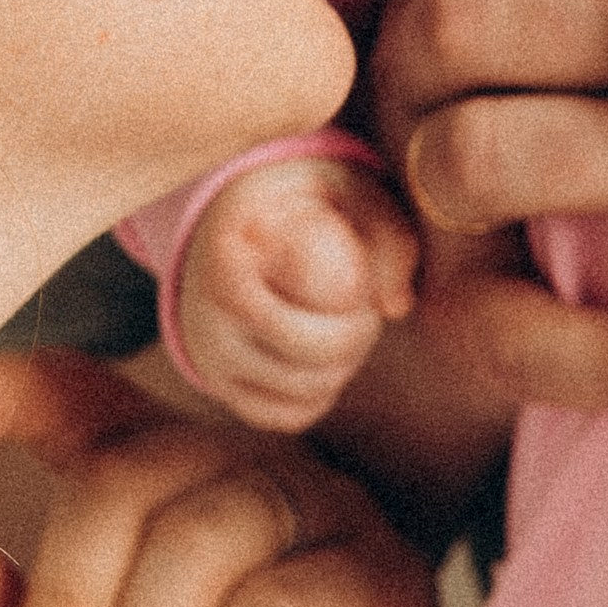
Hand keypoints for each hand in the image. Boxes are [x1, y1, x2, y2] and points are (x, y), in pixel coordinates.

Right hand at [178, 156, 418, 431]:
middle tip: (361, 302)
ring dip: (346, 360)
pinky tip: (321, 353)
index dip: (361, 285)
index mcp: (234, 251)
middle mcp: (210, 309)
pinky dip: (322, 392)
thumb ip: (385, 233)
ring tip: (342, 321)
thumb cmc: (305, 208)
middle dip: (360, 329)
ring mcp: (210, 355)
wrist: (233, 229)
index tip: (355, 263)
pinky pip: (291, 415)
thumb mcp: (347, 191)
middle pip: (321, 349)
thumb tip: (397, 307)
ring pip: (310, 387)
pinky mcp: (223, 390)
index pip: (329, 292)